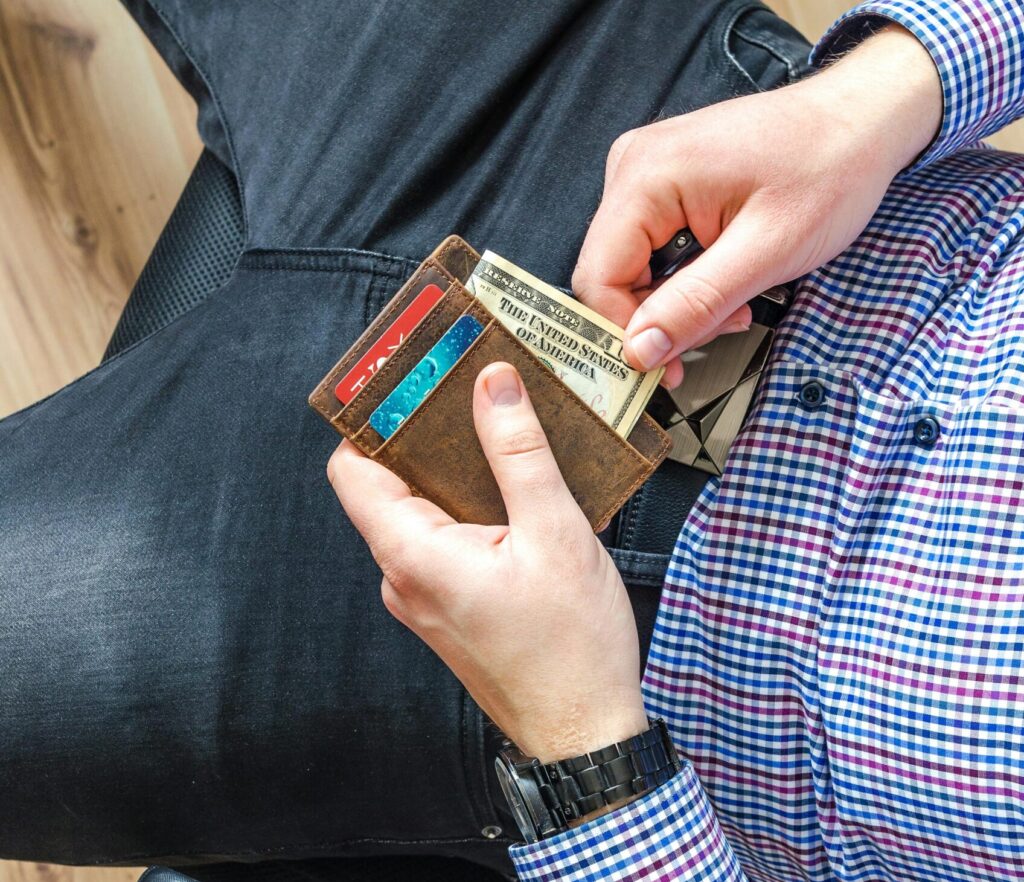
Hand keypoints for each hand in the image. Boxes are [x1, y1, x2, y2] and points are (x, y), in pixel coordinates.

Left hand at [327, 363, 647, 762]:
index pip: (352, 469)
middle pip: (389, 484)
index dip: (371, 419)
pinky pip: (443, 541)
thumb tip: (493, 386)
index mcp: (414, 555)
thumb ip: (519, 453)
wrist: (584, 732)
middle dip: (426, 436)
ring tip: (500, 436)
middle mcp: (404, 578)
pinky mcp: (448, 607)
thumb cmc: (571, 649)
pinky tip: (514, 493)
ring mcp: (423, 597)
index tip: (405, 380)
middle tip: (467, 392)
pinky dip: (469, 509)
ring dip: (455, 473)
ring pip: (421, 512)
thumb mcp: (555, 533)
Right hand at [573, 25, 942, 387]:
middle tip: (725, 324)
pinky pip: (652, 250)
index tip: (667, 367)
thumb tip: (639, 350)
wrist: (863, 121)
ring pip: (633, 269)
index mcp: (646, 176)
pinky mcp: (663, 183)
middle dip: (663, 317)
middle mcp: (633, 168)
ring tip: (737, 298)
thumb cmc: (830, 168)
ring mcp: (646, 173)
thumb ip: (696, 303)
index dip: (625, 331)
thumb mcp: (767, 250)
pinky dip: (686, 278)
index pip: (598, 277)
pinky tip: (727, 276)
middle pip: (613, 275)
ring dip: (680, 301)